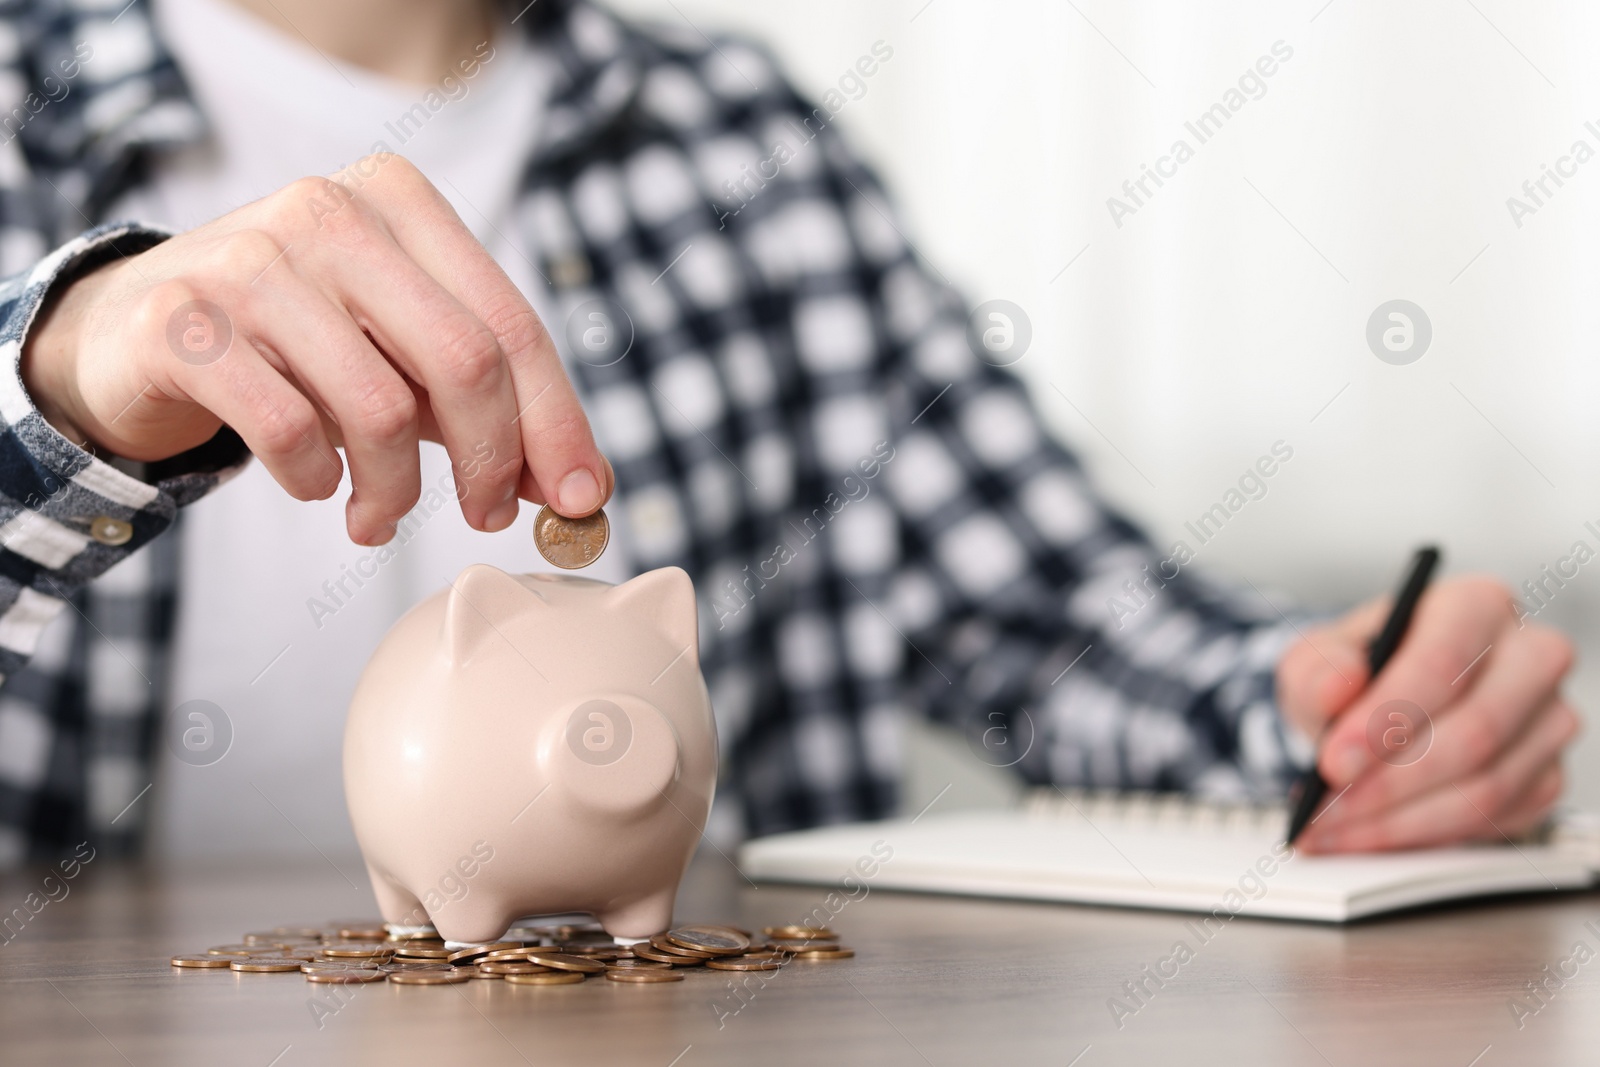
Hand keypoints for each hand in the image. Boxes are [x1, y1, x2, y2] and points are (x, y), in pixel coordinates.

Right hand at [20, 153, 611, 544]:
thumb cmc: (294, 343)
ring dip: (396, 491)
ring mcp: (250, 260)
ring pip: (381, 409)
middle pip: (466, 360)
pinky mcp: (182, 323)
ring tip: (379, 515)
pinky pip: (289, 432)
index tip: (582, 497)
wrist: (133, 329)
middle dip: (492, 460)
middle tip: (488, 515)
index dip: (556, 421)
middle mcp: (330, 211)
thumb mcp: (398, 353)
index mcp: (399, 201)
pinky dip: (316, 481)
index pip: (510, 324)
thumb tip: (577, 486)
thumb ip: (485, 404)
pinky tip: (315, 485)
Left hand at [1276, 576, 1579, 852]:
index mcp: (1476, 606)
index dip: (1386, 719)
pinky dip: (1422, 836)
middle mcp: (1530, 657)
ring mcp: (1548, 721)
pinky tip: (1369, 835)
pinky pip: (1493, 821)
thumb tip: (1338, 687)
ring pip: (1487, 787)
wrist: (1378, 705)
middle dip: (1393, 780)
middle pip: (1477, 731)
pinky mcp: (1547, 777)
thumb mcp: (1317, 659)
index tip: (1333, 762)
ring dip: (1400, 820)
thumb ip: (1320, 669)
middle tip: (1330, 805)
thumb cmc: (1358, 672)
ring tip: (1334, 828)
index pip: (1443, 662)